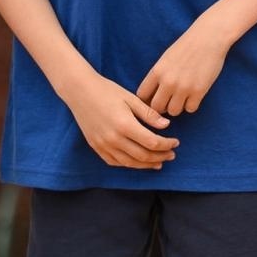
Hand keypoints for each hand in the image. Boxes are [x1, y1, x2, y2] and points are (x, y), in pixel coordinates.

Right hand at [63, 73, 178, 168]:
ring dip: (146, 165)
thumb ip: (149, 114)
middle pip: (142, 156)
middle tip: (172, 155)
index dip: (167, 145)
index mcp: (125, 125)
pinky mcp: (95, 146)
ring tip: (159, 163)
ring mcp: (103, 145)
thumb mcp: (131, 98)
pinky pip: (114, 162)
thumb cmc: (108, 91)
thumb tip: (166, 125)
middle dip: (160, 157)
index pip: (152, 142)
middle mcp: (114, 139)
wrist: (80, 91)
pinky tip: (138, 162)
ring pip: (129, 162)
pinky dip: (128, 164)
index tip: (176, 143)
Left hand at [136, 20, 229, 116]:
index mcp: (157, 71)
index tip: (154, 98)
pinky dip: (192, 105)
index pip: (142, 96)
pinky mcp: (199, 91)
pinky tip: (194, 96)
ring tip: (183, 98)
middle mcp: (168, 81)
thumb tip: (153, 94)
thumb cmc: (187, 46)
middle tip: (169, 101)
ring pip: (174, 111)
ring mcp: (184, 87)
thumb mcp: (166, 58)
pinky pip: (191, 109)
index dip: (147, 100)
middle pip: (156, 107)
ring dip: (178, 107)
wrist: (209, 38)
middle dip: (162, 107)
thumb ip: (158, 76)